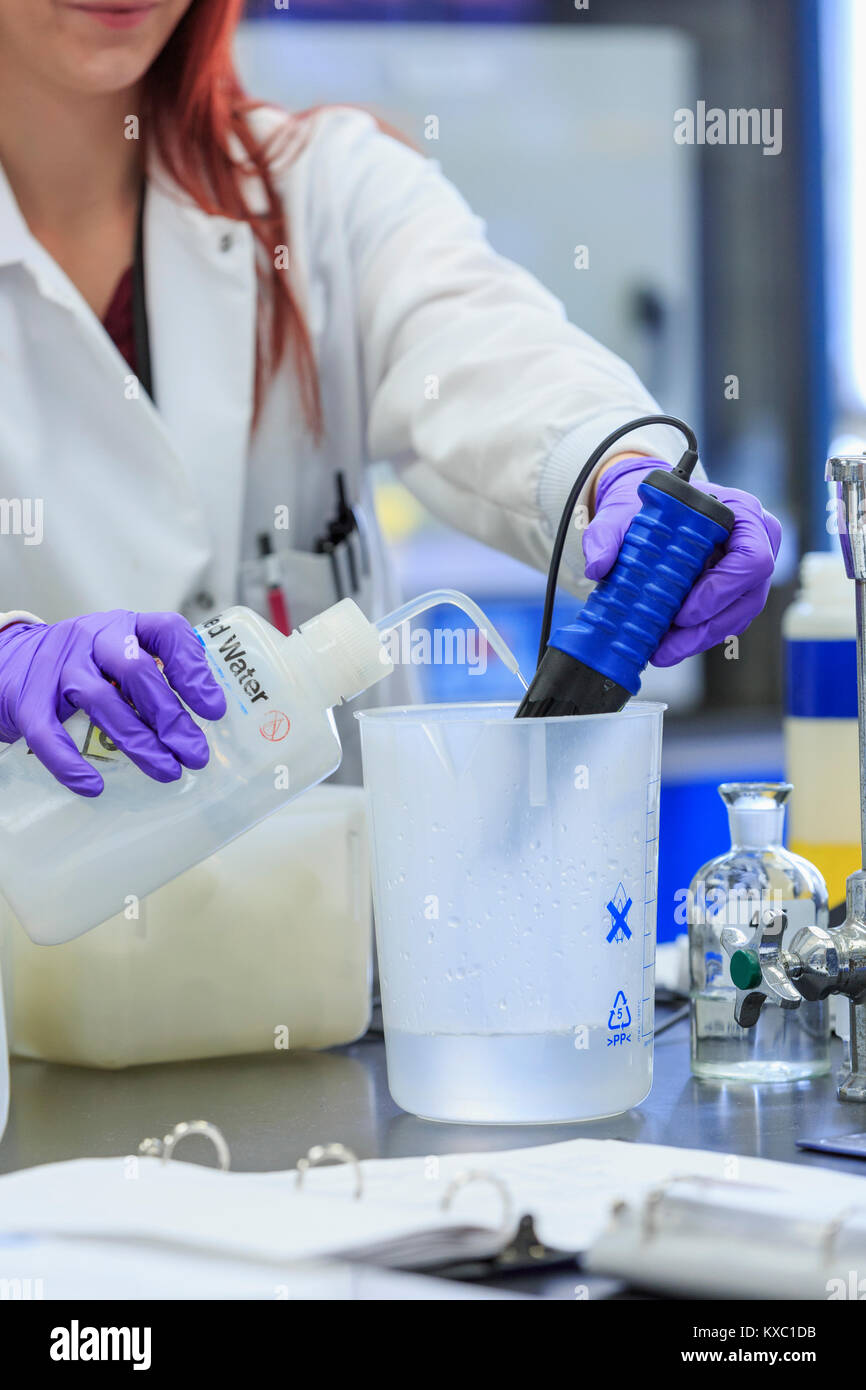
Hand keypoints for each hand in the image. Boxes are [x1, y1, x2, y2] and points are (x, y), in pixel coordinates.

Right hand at [0, 610, 226, 795]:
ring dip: (138, 741)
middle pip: (136, 670)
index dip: (193, 669)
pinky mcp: (29, 699)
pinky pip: (49, 734)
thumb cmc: (82, 663)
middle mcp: (93, 639)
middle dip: (170, 716)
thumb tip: (206, 722)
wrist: (11, 661)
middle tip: (195, 753)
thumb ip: (156, 674)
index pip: (167, 631)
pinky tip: (95, 787)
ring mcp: (59, 667)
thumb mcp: (120, 652)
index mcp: (125, 626)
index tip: (214, 709)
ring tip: (166, 771)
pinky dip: (71, 764)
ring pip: (101, 702)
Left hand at [582, 457, 781, 665]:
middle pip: (747, 598)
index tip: (683, 610)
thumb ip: (606, 533)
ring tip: (662, 651)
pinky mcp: (735, 594)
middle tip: (668, 642)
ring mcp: (748, 573)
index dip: (720, 589)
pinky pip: (722, 623)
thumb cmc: (652, 505)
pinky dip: (695, 638)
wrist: (653, 512)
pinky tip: (667, 645)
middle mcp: (755, 543)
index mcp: (740, 513)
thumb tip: (598, 565)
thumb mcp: (624, 511)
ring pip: (736, 618)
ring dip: (698, 639)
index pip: (751, 557)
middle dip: (706, 626)